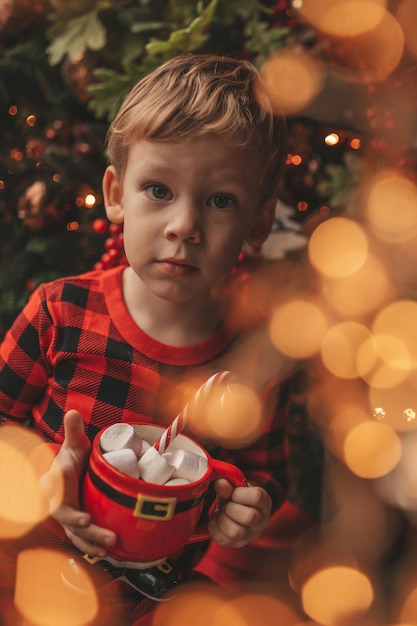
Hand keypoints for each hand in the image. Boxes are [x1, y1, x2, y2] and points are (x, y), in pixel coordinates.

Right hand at [40, 409, 116, 557]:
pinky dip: (92, 546)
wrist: (69, 471)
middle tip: (110, 538)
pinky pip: (82, 539)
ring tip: (110, 550)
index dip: (70, 513)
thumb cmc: (73, 457)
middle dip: (89, 533)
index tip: (85, 519)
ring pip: (77, 535)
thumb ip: (73, 431)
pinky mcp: (76, 523)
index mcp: (57, 485)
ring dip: (92, 544)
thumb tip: (72, 411)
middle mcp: (59, 503)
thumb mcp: (74, 444)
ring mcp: (67, 515)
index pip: (59, 503)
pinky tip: (108, 553)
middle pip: (71, 524)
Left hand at [208, 479, 271, 547]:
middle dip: (230, 508)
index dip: (239, 494)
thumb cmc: (237, 497)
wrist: (237, 511)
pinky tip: (217, 520)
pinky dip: (214, 527)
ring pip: (235, 532)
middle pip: (248, 517)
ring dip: (222, 519)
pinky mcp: (237, 544)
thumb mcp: (234, 487)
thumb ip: (228, 484)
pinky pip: (222, 539)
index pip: (256, 497)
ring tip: (221, 513)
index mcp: (264, 501)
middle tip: (227, 505)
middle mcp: (261, 521)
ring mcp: (251, 535)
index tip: (233, 494)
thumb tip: (220, 483)